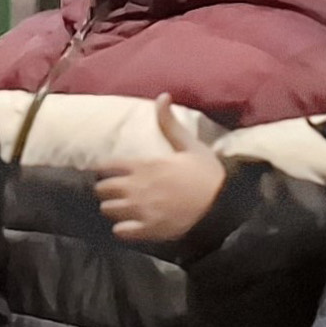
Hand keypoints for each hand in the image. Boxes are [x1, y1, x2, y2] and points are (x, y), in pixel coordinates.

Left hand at [94, 96, 221, 246]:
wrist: (224, 205)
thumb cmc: (208, 173)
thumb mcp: (190, 144)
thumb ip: (169, 123)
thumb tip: (162, 95)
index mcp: (143, 165)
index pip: (105, 166)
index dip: (106, 170)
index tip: (112, 172)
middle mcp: (136, 187)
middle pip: (101, 189)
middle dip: (106, 189)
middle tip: (118, 191)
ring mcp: (140, 210)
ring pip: (107, 210)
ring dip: (113, 208)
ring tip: (124, 208)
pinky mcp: (147, 230)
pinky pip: (119, 231)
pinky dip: (122, 229)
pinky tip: (131, 225)